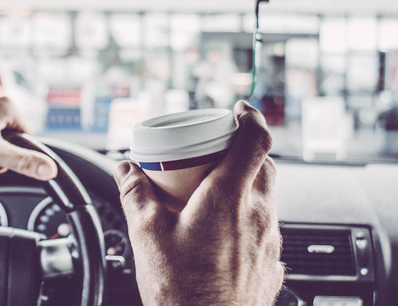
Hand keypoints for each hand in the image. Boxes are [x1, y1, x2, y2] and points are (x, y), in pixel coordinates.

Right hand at [114, 101, 283, 305]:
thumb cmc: (182, 293)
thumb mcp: (147, 236)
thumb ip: (136, 194)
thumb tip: (126, 168)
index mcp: (229, 200)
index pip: (256, 140)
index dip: (251, 117)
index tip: (239, 109)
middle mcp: (258, 216)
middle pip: (263, 165)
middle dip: (242, 150)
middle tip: (215, 152)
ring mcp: (269, 241)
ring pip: (265, 197)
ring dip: (245, 185)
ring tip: (212, 193)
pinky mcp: (271, 263)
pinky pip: (264, 227)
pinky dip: (247, 217)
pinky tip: (221, 233)